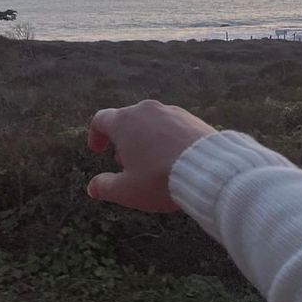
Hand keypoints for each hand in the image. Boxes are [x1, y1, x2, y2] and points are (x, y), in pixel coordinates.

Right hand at [86, 100, 215, 211]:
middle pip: (127, 120)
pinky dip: (166, 139)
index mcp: (124, 122)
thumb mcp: (126, 190)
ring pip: (150, 122)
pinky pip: (172, 126)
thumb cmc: (160, 179)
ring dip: (145, 139)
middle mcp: (145, 110)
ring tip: (151, 162)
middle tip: (125, 162)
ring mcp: (171, 112)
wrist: (209, 171)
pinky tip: (174, 158)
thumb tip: (92, 187)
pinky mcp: (192, 118)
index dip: (96, 135)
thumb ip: (105, 187)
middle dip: (123, 141)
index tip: (98, 150)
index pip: (100, 120)